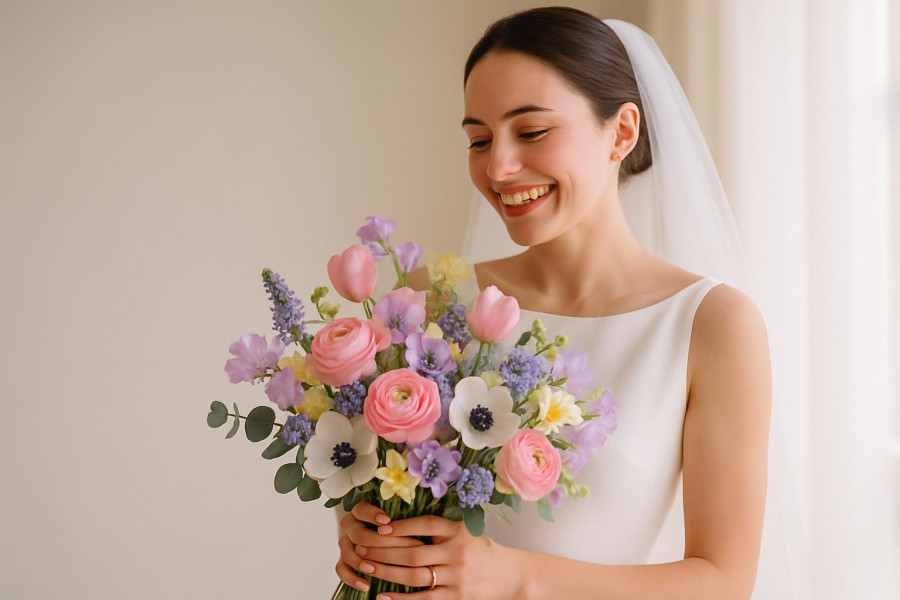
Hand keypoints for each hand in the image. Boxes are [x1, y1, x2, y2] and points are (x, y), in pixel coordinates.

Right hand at [336, 501, 424, 593]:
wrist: (380, 545)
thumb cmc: (394, 530)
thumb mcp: (396, 522)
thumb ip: (399, 522)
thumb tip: (418, 525)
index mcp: (360, 512)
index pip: (361, 509)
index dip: (372, 514)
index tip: (387, 521)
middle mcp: (351, 527)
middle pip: (358, 534)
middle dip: (375, 543)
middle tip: (393, 550)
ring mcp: (345, 544)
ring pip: (348, 552)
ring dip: (360, 562)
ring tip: (372, 569)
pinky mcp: (343, 561)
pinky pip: (341, 570)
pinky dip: (352, 578)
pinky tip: (366, 586)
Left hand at [353, 513, 523, 599]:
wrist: (511, 576)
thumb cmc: (481, 552)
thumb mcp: (464, 533)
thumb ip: (438, 530)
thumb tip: (397, 527)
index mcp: (457, 531)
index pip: (425, 524)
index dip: (401, 525)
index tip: (379, 527)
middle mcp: (457, 552)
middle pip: (413, 551)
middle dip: (384, 550)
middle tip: (362, 548)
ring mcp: (457, 577)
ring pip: (414, 575)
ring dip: (387, 572)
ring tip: (367, 567)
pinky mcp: (456, 597)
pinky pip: (423, 599)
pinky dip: (401, 599)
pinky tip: (383, 596)